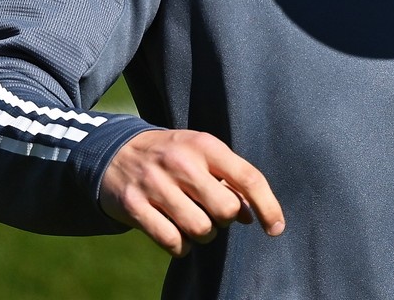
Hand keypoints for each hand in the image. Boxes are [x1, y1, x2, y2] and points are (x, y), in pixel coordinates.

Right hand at [100, 129, 284, 257]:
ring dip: (204, 235)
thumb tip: (253, 216)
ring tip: (196, 222)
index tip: (276, 229)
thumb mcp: (203, 156)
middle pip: (226, 210)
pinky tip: (179, 237)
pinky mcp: (134, 206)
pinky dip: (182, 247)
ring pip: (200, 229)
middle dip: (226, 220)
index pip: (248, 178)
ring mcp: (155, 184)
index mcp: (205, 145)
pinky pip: (172, 242)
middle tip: (214, 213)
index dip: (268, 206)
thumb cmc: (174, 157)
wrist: (117, 153)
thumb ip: (231, 181)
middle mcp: (181, 162)